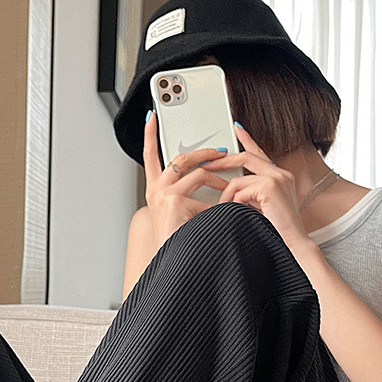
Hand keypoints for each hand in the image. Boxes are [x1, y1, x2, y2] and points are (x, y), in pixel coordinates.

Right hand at [142, 111, 232, 249]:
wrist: (180, 264)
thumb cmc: (185, 242)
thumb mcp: (187, 213)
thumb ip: (191, 193)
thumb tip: (216, 177)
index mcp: (156, 192)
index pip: (150, 156)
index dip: (150, 135)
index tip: (152, 117)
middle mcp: (155, 190)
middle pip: (180, 158)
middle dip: (203, 152)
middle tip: (222, 151)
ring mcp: (162, 194)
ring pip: (195, 170)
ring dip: (217, 174)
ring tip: (231, 183)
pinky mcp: (173, 200)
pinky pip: (203, 186)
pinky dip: (219, 193)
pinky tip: (228, 203)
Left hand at [199, 124, 310, 250]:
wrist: (292, 246)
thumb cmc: (276, 233)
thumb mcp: (261, 209)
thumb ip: (250, 196)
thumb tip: (230, 191)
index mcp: (280, 177)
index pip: (259, 153)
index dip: (247, 139)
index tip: (237, 129)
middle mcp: (281, 174)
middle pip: (246, 158)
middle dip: (223, 162)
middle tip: (206, 165)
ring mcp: (277, 178)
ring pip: (239, 180)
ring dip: (226, 197)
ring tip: (224, 210)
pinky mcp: (270, 186)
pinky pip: (240, 191)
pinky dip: (233, 204)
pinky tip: (238, 214)